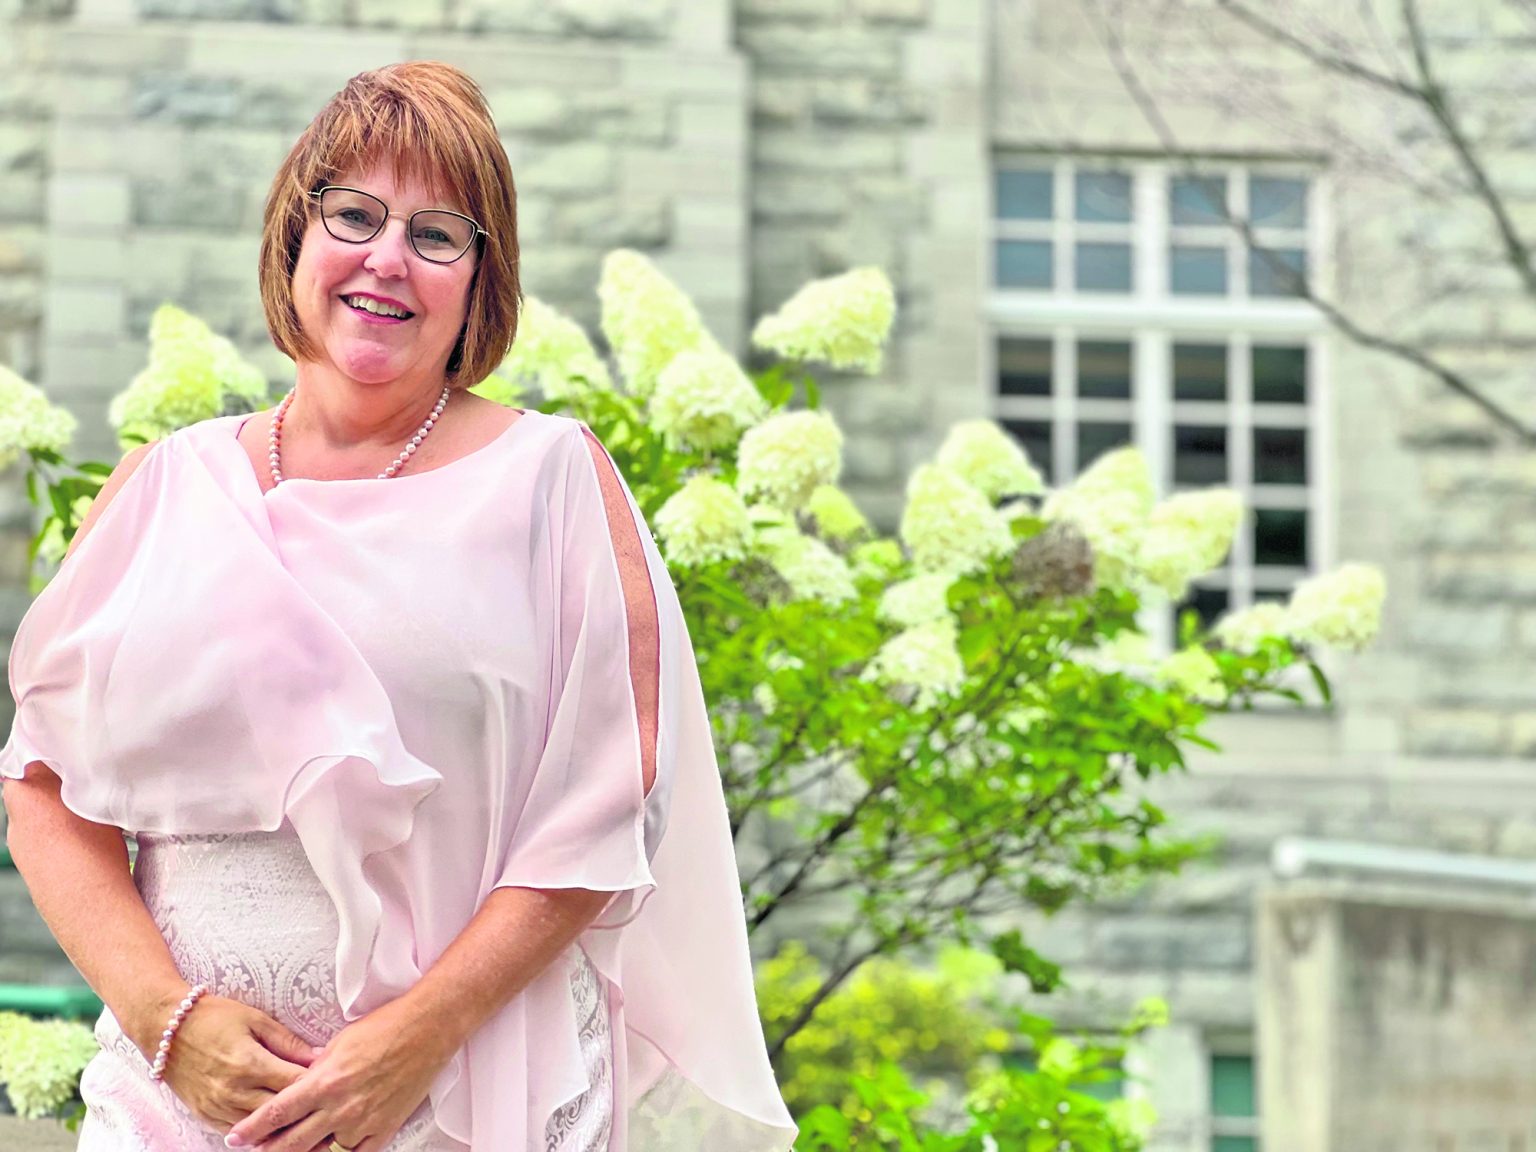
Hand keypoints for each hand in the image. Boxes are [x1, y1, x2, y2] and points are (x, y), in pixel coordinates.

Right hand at [147, 994, 319, 1132]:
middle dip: (305, 1112)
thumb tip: (320, 1057)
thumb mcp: (256, 1020)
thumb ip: (289, 1042)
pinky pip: (238, 1133)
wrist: (166, 1028)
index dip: (318, 1087)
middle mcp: (234, 1090)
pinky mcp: (206, 1116)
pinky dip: (257, 1133)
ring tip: (308, 1125)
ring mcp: (218, 1107)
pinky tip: (275, 1129)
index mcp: (250, 1063)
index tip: (336, 1086)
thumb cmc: (214, 1017)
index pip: (295, 1085)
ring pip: (260, 1129)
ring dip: (283, 1128)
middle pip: (280, 1112)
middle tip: (328, 1111)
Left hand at [222, 996, 454, 1151]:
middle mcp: (340, 1107)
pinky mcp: (384, 1129)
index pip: (277, 1112)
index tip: (234, 1139)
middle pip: (292, 1142)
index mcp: (325, 1081)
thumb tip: (302, 1084)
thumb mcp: (339, 1043)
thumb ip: (317, 1069)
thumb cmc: (384, 1027)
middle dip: (269, 1150)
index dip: (252, 1129)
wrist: (427, 1029)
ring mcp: (363, 1122)